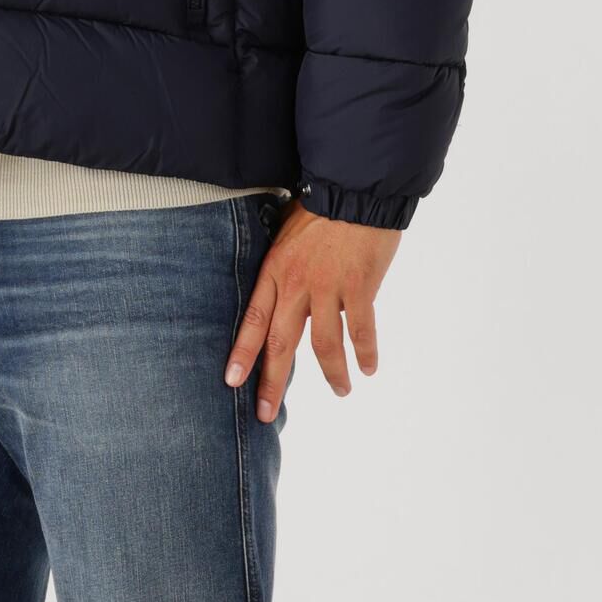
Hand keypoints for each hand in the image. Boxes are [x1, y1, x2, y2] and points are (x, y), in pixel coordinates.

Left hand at [224, 204, 401, 421]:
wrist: (355, 187)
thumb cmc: (322, 206)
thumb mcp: (286, 234)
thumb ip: (285, 268)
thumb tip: (286, 295)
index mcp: (275, 272)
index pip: (253, 319)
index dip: (242, 354)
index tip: (232, 383)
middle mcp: (297, 285)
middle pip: (280, 343)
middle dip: (272, 382)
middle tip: (265, 414)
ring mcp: (329, 288)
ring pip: (324, 345)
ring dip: (332, 374)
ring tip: (341, 391)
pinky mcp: (359, 287)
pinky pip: (361, 329)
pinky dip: (366, 352)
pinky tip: (368, 367)